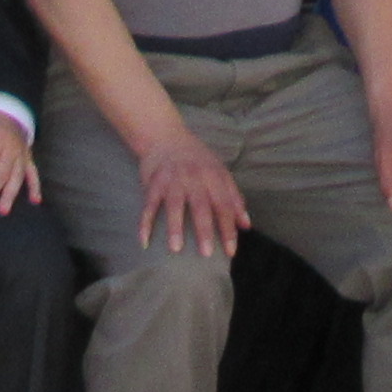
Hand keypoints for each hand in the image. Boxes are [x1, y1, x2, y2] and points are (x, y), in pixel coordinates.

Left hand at [0, 106, 39, 214]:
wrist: (3, 108)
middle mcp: (11, 147)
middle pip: (0, 175)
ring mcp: (22, 153)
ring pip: (17, 177)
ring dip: (10, 195)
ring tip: (3, 211)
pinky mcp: (28, 156)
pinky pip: (33, 173)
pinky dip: (35, 187)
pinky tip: (35, 201)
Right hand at [131, 126, 248, 256]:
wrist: (165, 137)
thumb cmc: (197, 159)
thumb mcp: (220, 172)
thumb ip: (234, 198)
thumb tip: (246, 225)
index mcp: (213, 176)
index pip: (224, 204)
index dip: (228, 228)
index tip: (231, 251)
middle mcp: (194, 177)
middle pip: (201, 206)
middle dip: (205, 230)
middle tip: (207, 254)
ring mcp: (172, 180)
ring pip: (174, 205)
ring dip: (175, 227)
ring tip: (176, 249)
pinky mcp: (153, 182)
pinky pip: (149, 204)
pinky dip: (145, 222)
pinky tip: (144, 241)